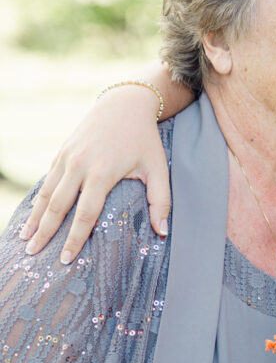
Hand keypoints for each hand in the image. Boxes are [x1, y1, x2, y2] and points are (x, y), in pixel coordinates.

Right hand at [19, 84, 169, 263]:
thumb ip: (161, 201)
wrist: (125, 104)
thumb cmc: (145, 139)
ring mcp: (67, 157)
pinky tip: (33, 214)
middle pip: (57, 206)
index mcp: (102, 173)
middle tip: (33, 254)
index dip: (74, 238)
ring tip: (25, 239)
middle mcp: (79, 165)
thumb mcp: (158, 169)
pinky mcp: (62, 151)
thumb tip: (163, 232)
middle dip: (45, 233)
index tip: (66, 259)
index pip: (85, 214)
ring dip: (34, 217)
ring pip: (46, 193)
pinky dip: (37, 199)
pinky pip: (47, 180)